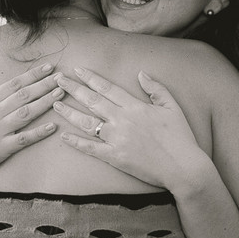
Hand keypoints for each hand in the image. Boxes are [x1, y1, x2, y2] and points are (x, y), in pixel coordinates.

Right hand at [0, 59, 62, 187]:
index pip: (13, 84)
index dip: (32, 75)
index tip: (48, 67)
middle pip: (23, 95)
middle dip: (44, 85)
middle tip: (63, 77)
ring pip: (26, 113)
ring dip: (45, 103)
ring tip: (61, 94)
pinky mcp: (0, 149)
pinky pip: (23, 140)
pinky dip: (38, 133)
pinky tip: (53, 127)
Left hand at [53, 66, 209, 190]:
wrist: (183, 167)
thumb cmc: (181, 137)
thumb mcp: (172, 107)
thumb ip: (156, 89)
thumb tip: (142, 73)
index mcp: (135, 107)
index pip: (107, 88)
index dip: (90, 78)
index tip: (77, 70)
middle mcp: (122, 120)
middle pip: (92, 101)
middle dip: (73, 89)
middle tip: (58, 80)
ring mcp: (117, 139)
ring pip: (87, 122)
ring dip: (69, 112)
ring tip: (55, 104)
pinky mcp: (115, 157)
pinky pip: (91, 148)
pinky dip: (76, 142)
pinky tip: (64, 135)